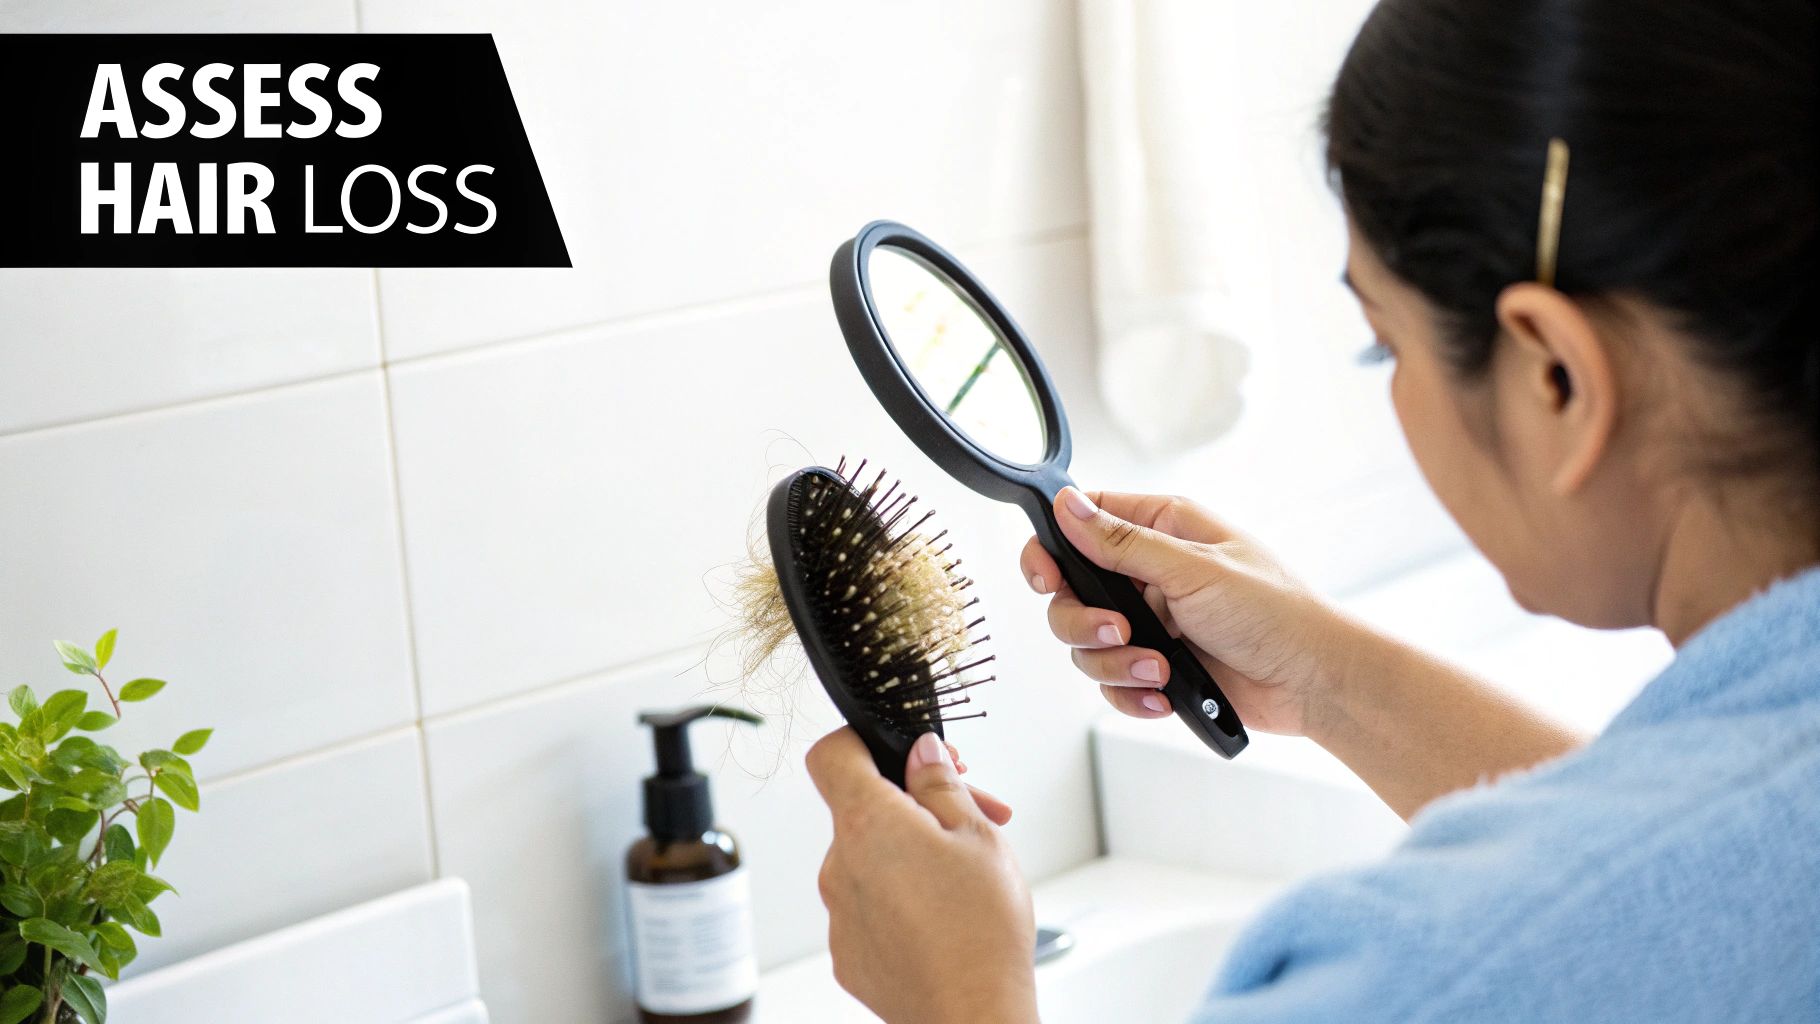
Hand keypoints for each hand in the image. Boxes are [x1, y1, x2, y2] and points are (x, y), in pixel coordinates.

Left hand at [807, 729, 1037, 1023]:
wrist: (974, 1016)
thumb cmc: (980, 932)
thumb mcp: (978, 836)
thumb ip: (941, 785)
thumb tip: (921, 752)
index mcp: (867, 824)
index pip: (832, 756)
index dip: (863, 742)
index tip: (899, 750)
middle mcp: (839, 867)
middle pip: (862, 811)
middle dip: (913, 806)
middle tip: (968, 815)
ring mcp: (840, 915)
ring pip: (868, 860)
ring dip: (909, 854)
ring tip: (963, 874)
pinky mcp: (850, 954)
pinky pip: (869, 907)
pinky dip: (900, 900)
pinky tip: (943, 914)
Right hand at [1020, 488, 1349, 735]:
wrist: (1316, 682)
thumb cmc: (1277, 613)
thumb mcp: (1194, 569)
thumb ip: (1122, 542)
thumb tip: (1066, 505)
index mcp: (1162, 529)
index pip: (1080, 523)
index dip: (1051, 548)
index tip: (1046, 577)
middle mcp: (1150, 573)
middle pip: (1070, 592)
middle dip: (1083, 620)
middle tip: (1118, 632)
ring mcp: (1152, 621)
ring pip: (1087, 643)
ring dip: (1114, 664)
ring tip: (1159, 669)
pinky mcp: (1158, 666)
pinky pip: (1112, 683)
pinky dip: (1130, 693)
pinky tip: (1162, 695)